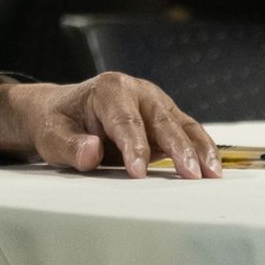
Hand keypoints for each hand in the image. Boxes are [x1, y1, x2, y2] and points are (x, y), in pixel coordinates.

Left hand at [0, 73, 221, 179]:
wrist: (62, 112)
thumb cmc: (58, 123)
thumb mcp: (52, 136)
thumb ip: (70, 145)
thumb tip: (91, 150)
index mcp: (108, 89)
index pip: (124, 120)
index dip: (133, 147)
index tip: (138, 172)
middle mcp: (136, 91)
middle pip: (160, 120)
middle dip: (177, 147)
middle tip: (191, 174)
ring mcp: (155, 103)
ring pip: (182, 125)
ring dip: (199, 149)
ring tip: (212, 175)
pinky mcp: (166, 118)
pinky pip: (188, 133)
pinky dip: (202, 149)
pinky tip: (213, 169)